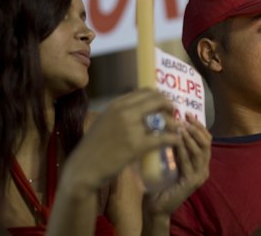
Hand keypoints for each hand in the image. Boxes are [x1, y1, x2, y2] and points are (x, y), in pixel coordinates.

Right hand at [62, 88, 181, 193]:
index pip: (145, 91)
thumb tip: (140, 109)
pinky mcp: (136, 146)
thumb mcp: (105, 122)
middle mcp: (123, 112)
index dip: (159, 96)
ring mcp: (130, 128)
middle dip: (169, 106)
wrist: (83, 168)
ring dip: (173, 123)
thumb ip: (121, 114)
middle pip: (156, 100)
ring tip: (177, 129)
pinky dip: (173, 139)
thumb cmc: (94, 148)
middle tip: (173, 114)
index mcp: (116, 105)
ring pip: (162, 118)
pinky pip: (162, 138)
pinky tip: (177, 141)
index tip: (164, 104)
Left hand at [144, 112, 211, 215]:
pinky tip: (176, 141)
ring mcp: (199, 176)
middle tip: (185, 118)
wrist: (156, 207)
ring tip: (180, 127)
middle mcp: (203, 168)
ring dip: (190, 137)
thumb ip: (174, 146)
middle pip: (207, 142)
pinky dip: (183, 150)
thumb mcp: (169, 160)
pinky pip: (189, 162)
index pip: (206, 139)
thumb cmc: (161, 183)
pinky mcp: (191, 182)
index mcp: (200, 162)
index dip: (199, 126)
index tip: (187, 114)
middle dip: (196, 128)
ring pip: (200, 151)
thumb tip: (170, 125)